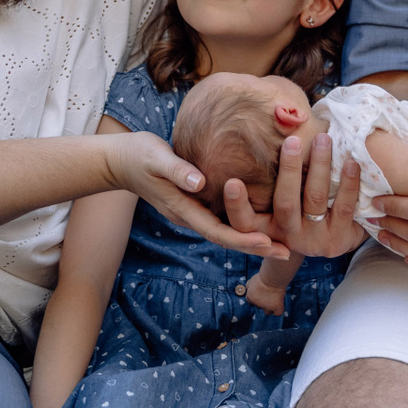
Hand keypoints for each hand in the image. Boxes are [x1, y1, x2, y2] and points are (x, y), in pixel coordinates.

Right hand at [108, 132, 288, 259]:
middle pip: (228, 237)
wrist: (120, 160)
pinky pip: (224, 217)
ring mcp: (193, 211)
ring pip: (227, 230)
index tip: (267, 243)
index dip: (243, 239)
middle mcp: (191, 215)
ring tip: (283, 241)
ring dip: (253, 237)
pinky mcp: (196, 202)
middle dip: (257, 246)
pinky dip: (244, 221)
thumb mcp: (156, 158)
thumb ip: (177, 170)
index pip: (218, 231)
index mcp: (183, 209)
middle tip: (287, 252)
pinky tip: (263, 218)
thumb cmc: (139, 155)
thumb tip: (199, 182)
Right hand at [222, 132, 368, 258]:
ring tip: (323, 139)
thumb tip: (269, 128)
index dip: (236, 204)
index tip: (232, 182)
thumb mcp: (278, 198)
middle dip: (289, 169)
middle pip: (285, 203)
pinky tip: (350, 162)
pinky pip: (344, 207)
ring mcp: (313, 241)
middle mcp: (286, 236)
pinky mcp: (339, 241)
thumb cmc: (299, 205)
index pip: (243, 221)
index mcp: (265, 228)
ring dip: (320, 166)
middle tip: (292, 140)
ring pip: (315, 199)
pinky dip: (347, 182)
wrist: (334, 237)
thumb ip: (267, 177)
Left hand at [243, 271, 286, 315]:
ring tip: (274, 298)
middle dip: (263, 301)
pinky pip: (277, 313)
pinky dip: (278, 310)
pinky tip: (279, 304)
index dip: (256, 297)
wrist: (272, 277)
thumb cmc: (263, 276)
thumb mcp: (252, 279)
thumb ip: (249, 285)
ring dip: (270, 307)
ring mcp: (267, 306)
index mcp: (250, 296)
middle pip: (259, 306)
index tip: (261, 293)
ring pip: (268, 311)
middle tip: (269, 293)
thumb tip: (247, 288)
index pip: (250, 300)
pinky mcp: (276, 307)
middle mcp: (257, 303)